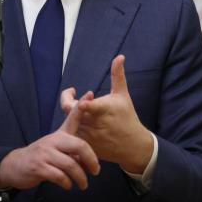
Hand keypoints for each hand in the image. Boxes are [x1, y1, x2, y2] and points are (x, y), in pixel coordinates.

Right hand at [0, 93, 99, 190]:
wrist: (16, 165)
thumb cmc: (42, 156)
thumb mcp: (56, 146)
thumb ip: (73, 149)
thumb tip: (90, 161)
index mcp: (59, 134)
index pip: (72, 117)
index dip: (81, 106)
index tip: (90, 94)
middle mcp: (53, 141)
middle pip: (79, 145)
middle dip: (91, 159)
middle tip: (96, 170)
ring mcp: (45, 154)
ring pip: (71, 165)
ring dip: (80, 177)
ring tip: (83, 184)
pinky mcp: (39, 167)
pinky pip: (60, 176)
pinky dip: (67, 183)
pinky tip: (68, 185)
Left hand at [61, 55, 152, 173]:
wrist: (132, 145)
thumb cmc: (127, 117)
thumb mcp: (123, 95)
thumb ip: (117, 75)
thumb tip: (119, 56)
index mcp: (103, 110)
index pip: (89, 107)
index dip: (84, 104)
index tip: (79, 96)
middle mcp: (94, 124)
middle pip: (71, 112)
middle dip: (69, 100)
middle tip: (72, 93)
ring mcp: (88, 136)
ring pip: (69, 122)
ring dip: (71, 113)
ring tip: (77, 107)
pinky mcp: (85, 145)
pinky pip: (70, 135)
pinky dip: (70, 126)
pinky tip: (76, 120)